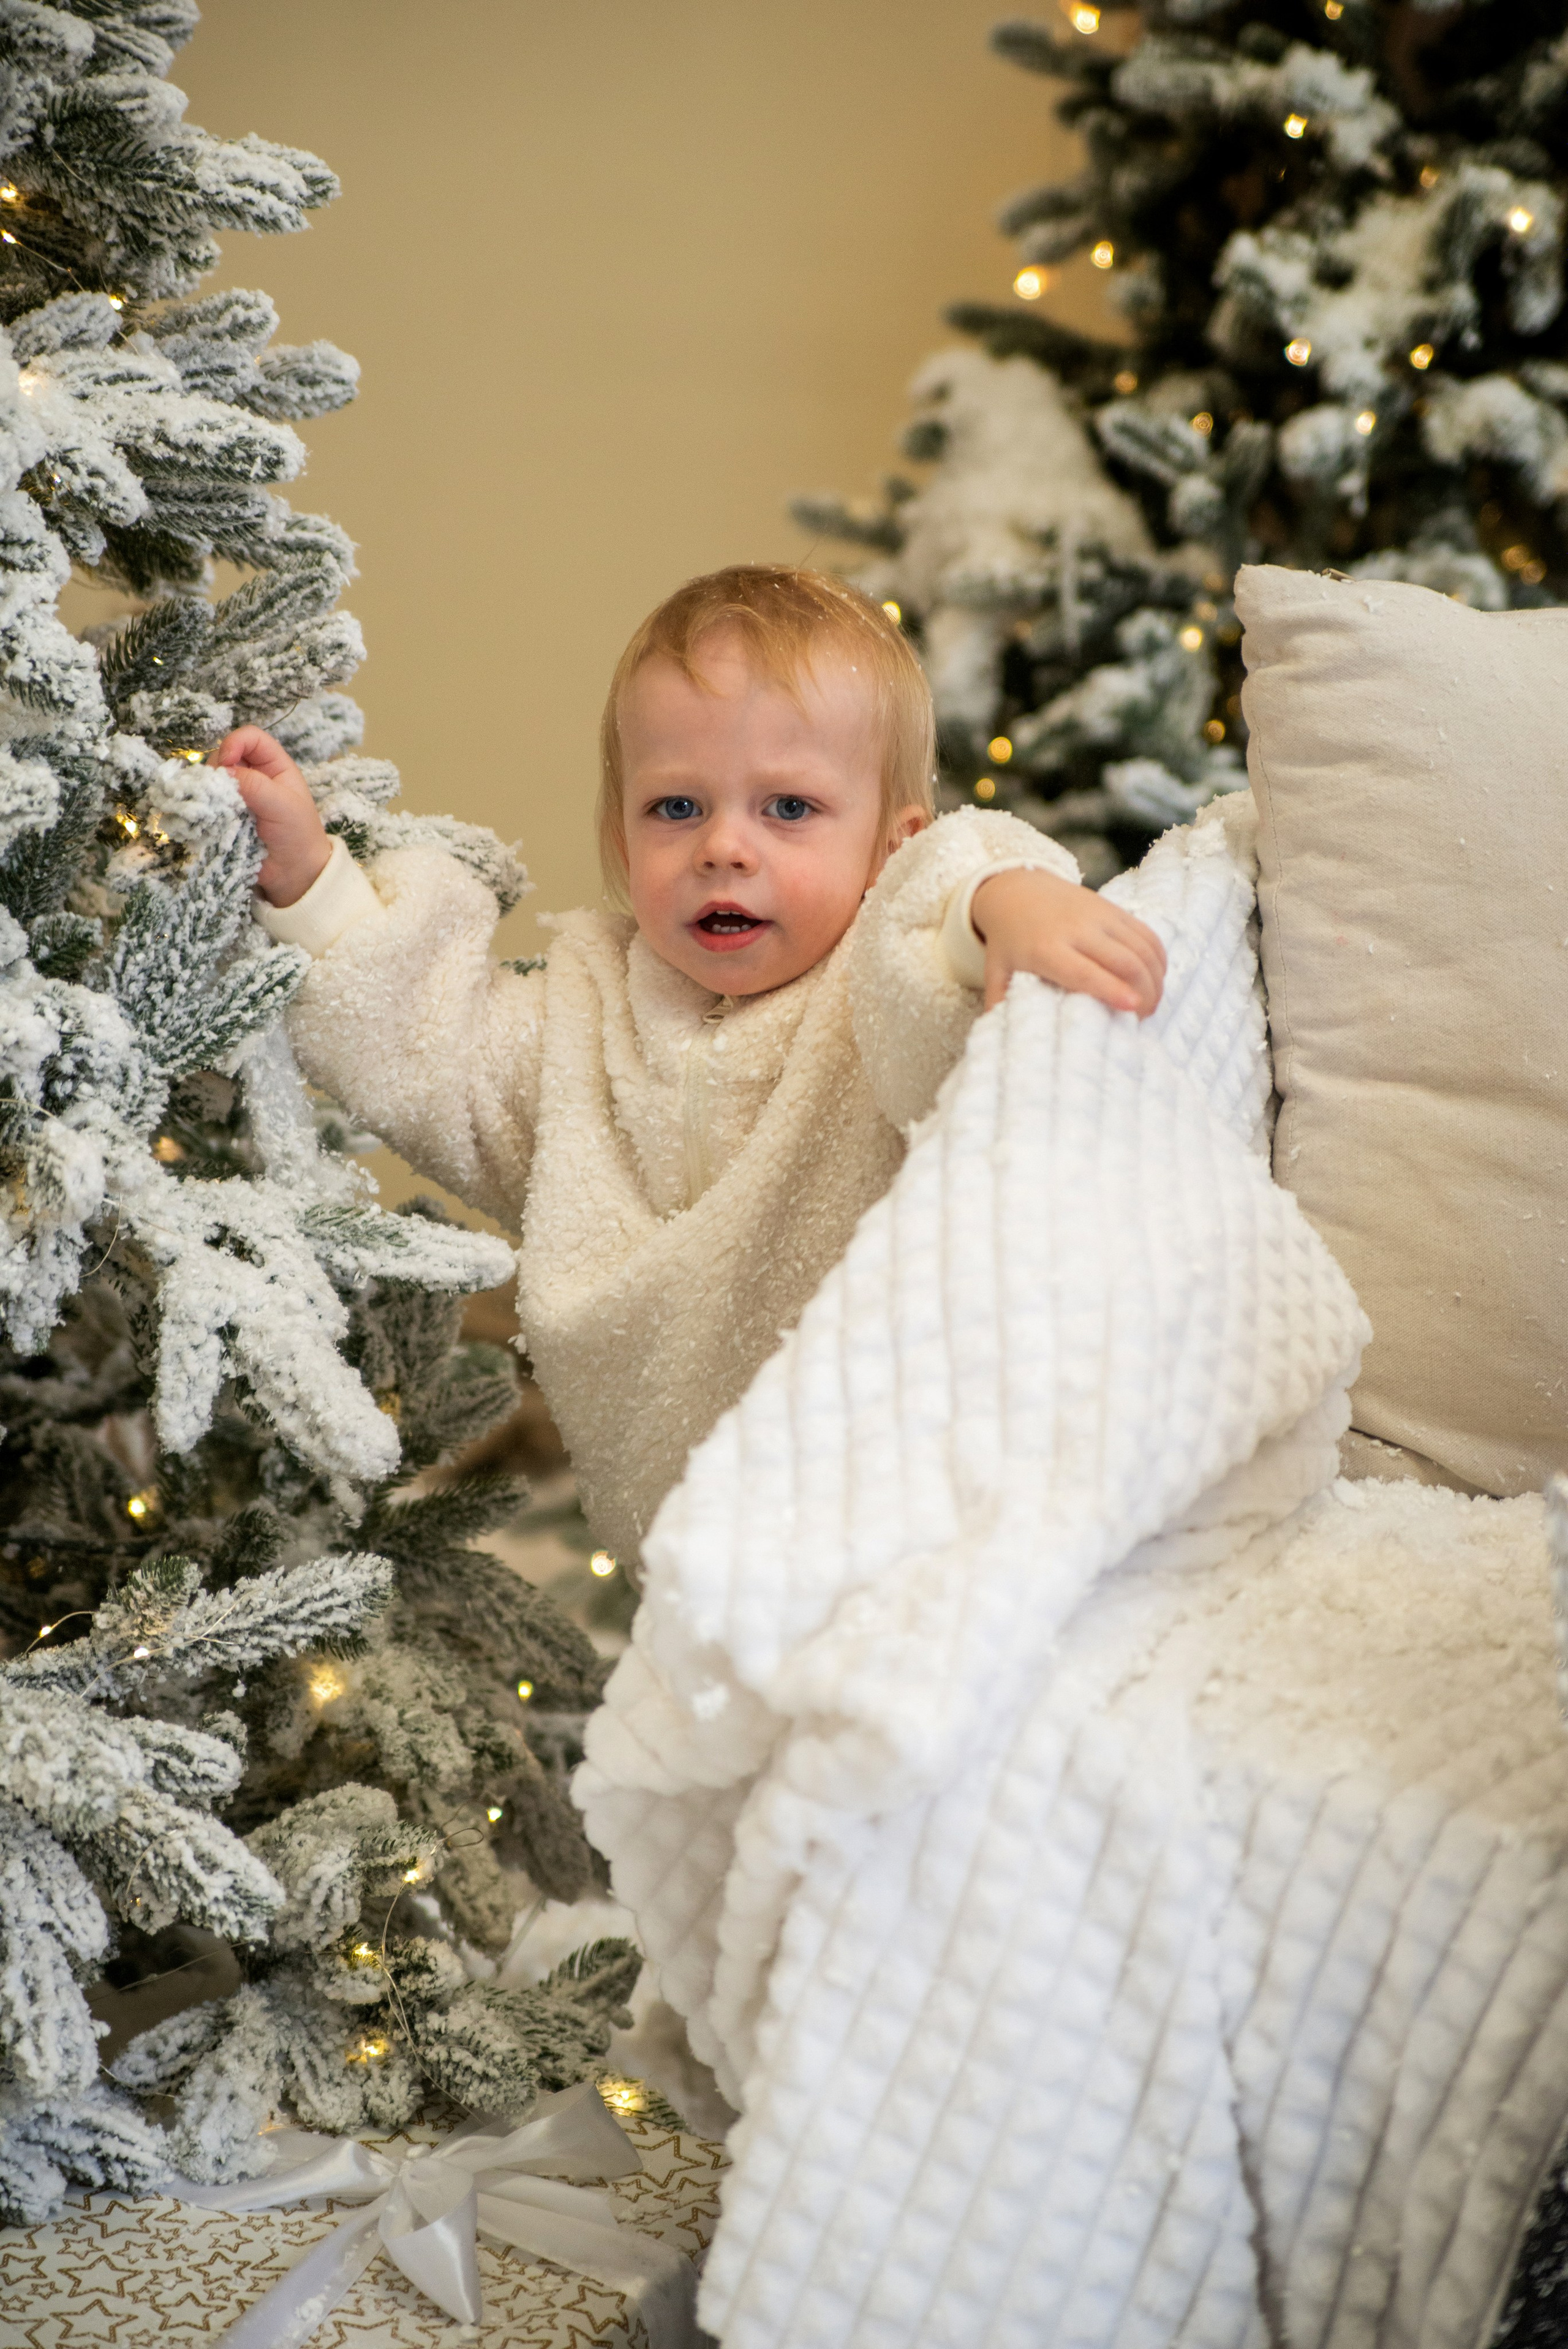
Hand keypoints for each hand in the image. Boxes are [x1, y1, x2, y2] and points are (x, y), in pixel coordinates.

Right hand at [212, 725, 331, 907]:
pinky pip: (206, 802)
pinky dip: (203, 807)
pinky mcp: (224, 815)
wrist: (295, 875)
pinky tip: (207, 817)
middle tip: (222, 792)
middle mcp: (253, 775)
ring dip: (209, 790)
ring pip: (211, 779)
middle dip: (218, 769)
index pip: (249, 737)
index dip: (234, 743)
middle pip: (224, 755)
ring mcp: (237, 795)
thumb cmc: (298, 836)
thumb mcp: (283, 806)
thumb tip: (222, 771)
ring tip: (217, 809)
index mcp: (274, 765)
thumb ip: (255, 785)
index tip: (227, 763)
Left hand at [971, 866, 1165, 1016]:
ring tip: (1152, 1004)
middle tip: (1144, 1018)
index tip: (1132, 1007)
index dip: (1111, 989)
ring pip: (1141, 948)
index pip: (1084, 971)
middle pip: (1123, 961)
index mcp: (1045, 949)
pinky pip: (1147, 934)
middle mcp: (1076, 930)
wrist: (1018, 890)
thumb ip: (999, 1003)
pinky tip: (1156, 979)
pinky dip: (1158, 959)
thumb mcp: (996, 970)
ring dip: (1155, 979)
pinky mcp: (1114, 909)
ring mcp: (1099, 916)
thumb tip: (998, 1038)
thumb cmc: (1009, 941)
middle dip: (1144, 992)